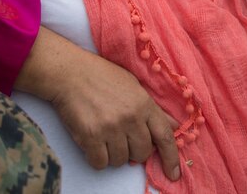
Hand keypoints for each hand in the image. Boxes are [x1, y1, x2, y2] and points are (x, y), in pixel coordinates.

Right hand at [16, 28, 180, 177]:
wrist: (71, 73)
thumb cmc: (103, 77)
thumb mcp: (134, 86)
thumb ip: (154, 109)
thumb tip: (175, 126)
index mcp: (144, 104)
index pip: (165, 136)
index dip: (171, 158)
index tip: (174, 174)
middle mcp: (131, 117)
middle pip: (143, 153)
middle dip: (135, 151)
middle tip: (123, 138)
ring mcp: (111, 128)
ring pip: (121, 160)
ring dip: (114, 154)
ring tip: (105, 136)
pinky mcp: (91, 136)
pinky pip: (100, 163)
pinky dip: (97, 158)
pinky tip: (93, 143)